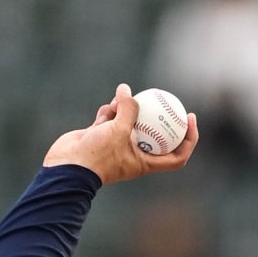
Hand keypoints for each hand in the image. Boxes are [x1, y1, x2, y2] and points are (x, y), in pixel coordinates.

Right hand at [42, 83, 198, 185]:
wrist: (68, 167)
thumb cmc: (97, 156)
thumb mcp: (118, 130)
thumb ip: (126, 109)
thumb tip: (127, 90)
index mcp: (145, 163)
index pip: (177, 156)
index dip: (188, 139)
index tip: (189, 118)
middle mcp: (134, 155)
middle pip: (155, 134)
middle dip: (157, 115)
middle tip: (161, 96)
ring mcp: (117, 145)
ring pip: (129, 122)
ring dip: (126, 109)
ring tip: (120, 100)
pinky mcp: (101, 137)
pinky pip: (110, 119)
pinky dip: (109, 112)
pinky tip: (106, 108)